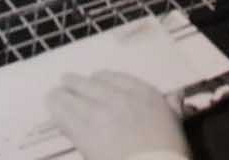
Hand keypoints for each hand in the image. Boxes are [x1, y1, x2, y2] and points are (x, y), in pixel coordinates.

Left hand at [46, 71, 190, 159]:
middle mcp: (118, 97)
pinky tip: (51, 106)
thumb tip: (177, 95)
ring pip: (72, 94)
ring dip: (61, 94)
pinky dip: (56, 108)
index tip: (94, 84)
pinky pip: (63, 113)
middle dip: (75, 83)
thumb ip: (172, 106)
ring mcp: (98, 112)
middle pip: (88, 83)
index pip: (113, 77)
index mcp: (142, 93)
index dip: (100, 80)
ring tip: (53, 95)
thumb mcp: (175, 123)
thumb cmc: (168, 152)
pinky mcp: (83, 131)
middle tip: (66, 82)